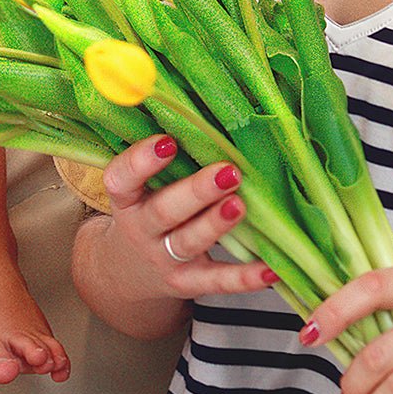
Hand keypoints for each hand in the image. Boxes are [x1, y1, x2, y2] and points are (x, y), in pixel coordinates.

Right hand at [101, 137, 272, 301]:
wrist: (129, 270)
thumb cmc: (144, 211)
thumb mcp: (138, 188)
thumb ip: (159, 159)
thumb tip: (198, 110)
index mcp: (125, 200)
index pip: (121, 180)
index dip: (140, 162)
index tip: (166, 142)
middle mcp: (141, 230)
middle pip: (164, 212)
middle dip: (196, 191)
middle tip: (227, 171)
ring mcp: (164, 259)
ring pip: (189, 242)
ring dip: (216, 224)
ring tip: (240, 205)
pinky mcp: (187, 283)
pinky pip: (217, 282)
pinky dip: (245, 277)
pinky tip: (271, 267)